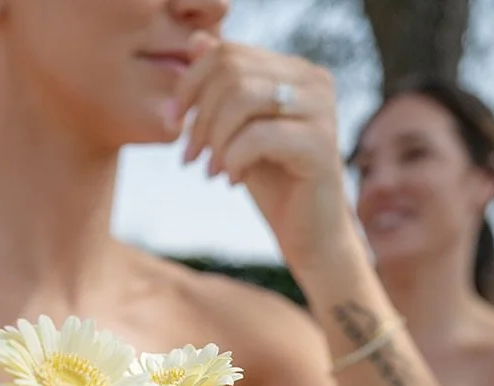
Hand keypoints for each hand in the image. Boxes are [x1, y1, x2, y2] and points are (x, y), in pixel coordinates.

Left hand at [172, 38, 360, 279]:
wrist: (309, 236)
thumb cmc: (273, 185)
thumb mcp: (236, 132)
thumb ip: (221, 89)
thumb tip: (196, 42)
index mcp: (293, 70)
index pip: (228, 52)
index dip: (189, 84)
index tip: (173, 123)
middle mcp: (312, 80)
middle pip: (231, 73)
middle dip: (199, 117)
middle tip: (189, 157)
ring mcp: (320, 109)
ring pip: (242, 99)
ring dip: (214, 139)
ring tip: (210, 171)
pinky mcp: (320, 144)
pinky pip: (258, 137)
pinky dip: (234, 159)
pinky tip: (233, 180)